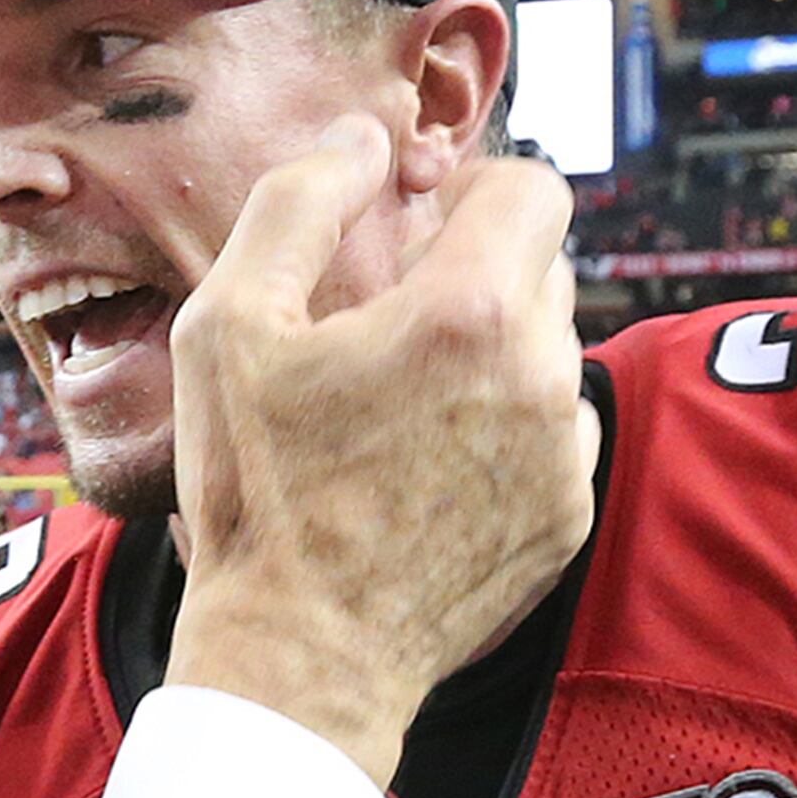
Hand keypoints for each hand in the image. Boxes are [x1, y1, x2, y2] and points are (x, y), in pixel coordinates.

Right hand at [163, 118, 589, 785]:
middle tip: (389, 323)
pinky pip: (554, 432)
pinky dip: (505, 430)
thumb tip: (359, 137)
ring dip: (492, 352)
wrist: (301, 660)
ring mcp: (563, 452)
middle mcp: (540, 372)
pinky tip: (424, 470)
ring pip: (550, 349)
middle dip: (477, 269)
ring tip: (400, 409)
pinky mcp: (568, 517)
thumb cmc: (254, 495)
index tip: (416, 227)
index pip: (534, 186)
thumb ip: (296, 202)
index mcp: (466, 311)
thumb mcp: (227, 327)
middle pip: (545, 264)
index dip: (472, 189)